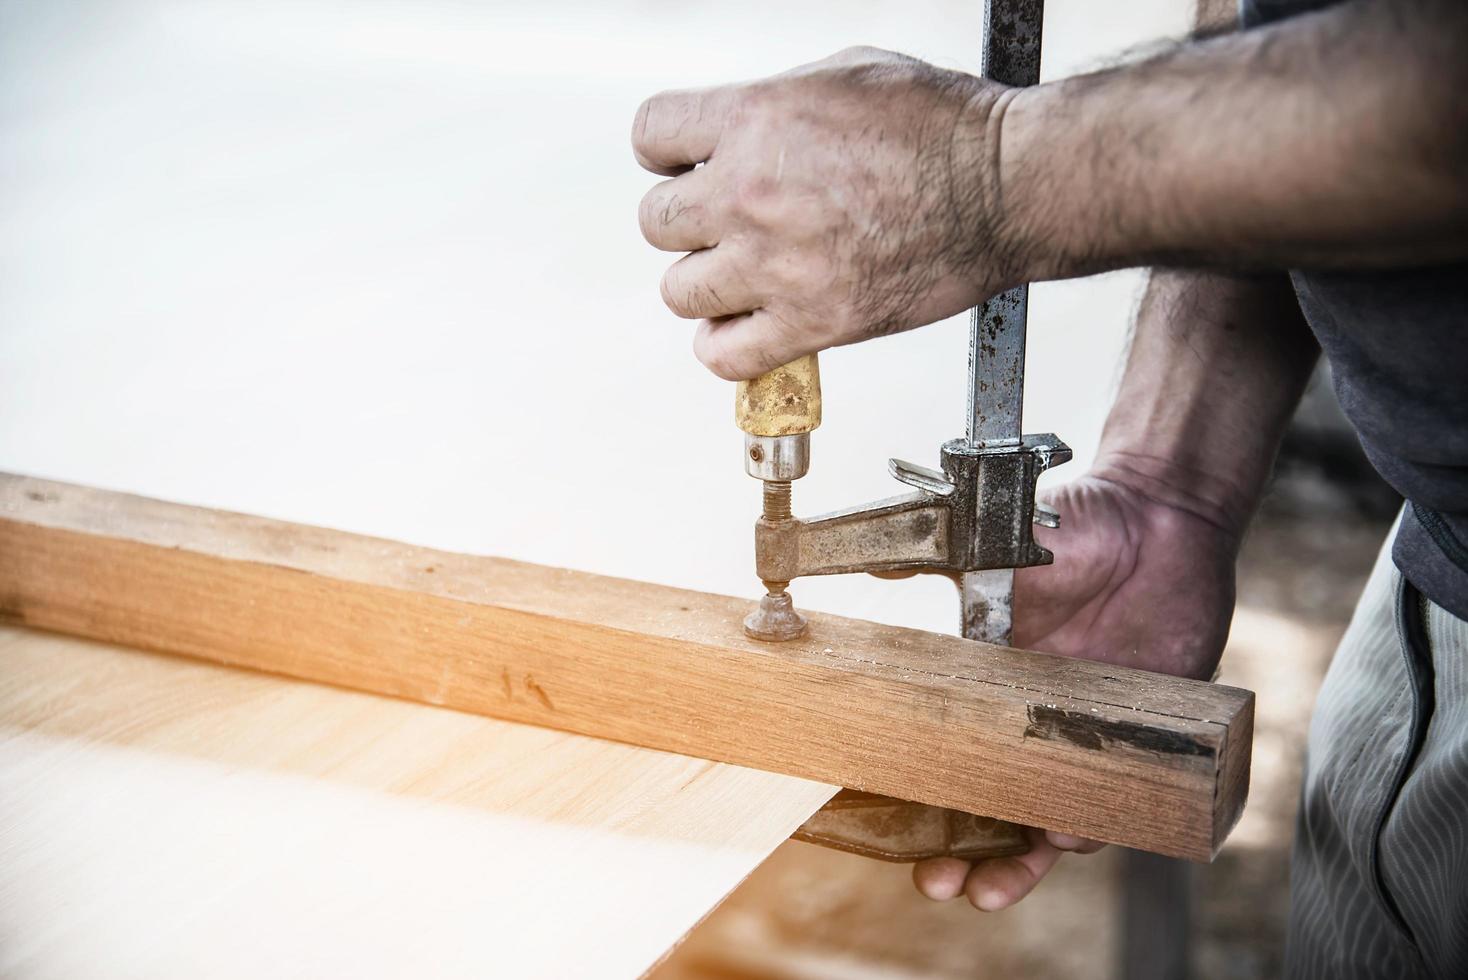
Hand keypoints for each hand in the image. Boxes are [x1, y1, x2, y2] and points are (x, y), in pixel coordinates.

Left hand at [633, 47, 1024, 379]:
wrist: (1005, 187)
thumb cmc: (943, 127)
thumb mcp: (843, 73)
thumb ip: (772, 104)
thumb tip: (733, 133)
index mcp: (755, 120)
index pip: (650, 136)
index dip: (666, 152)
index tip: (687, 166)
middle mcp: (752, 193)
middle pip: (656, 222)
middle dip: (687, 220)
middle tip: (725, 223)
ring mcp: (778, 265)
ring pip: (680, 292)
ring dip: (705, 285)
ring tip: (740, 277)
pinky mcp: (813, 323)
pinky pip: (724, 356)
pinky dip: (726, 346)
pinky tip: (748, 327)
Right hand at [913, 470, 1238, 908]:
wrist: (1162, 517)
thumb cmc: (1078, 529)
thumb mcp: (997, 547)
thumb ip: (936, 563)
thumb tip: (874, 563)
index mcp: (988, 684)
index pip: (944, 754)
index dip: (916, 796)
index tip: (885, 828)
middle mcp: (1032, 721)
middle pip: (990, 807)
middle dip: (960, 856)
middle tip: (936, 881)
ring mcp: (1087, 735)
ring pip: (1048, 821)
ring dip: (1019, 862)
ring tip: (992, 886)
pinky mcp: (1146, 739)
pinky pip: (1118, 803)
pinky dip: (1091, 826)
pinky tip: (1066, 836)